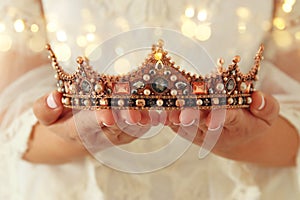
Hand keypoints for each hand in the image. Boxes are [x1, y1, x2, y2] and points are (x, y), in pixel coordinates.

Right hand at [33, 91, 156, 151]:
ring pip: (135, 126)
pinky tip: (163, 104)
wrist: (83, 131)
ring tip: (155, 109)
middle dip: (125, 118)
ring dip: (145, 117)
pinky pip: (146, 122)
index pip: (88, 127)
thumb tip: (53, 97)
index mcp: (80, 131)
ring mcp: (122, 132)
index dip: (97, 121)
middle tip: (135, 112)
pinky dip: (155, 114)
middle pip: (117, 127)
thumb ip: (45, 109)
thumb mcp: (47, 116)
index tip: (105, 115)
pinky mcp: (135, 128)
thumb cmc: (63, 119)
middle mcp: (104, 134)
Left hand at [167, 91, 279, 160]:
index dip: (220, 118)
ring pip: (184, 124)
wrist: (234, 139)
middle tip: (184, 114)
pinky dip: (164, 117)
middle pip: (201, 122)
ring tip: (166, 111)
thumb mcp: (268, 116)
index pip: (229, 120)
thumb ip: (267, 107)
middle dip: (193, 117)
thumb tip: (258, 97)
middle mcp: (214, 130)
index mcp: (237, 125)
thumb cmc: (252, 122)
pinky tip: (156, 109)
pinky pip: (172, 124)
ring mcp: (197, 130)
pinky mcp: (184, 129)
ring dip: (175, 117)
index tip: (213, 118)